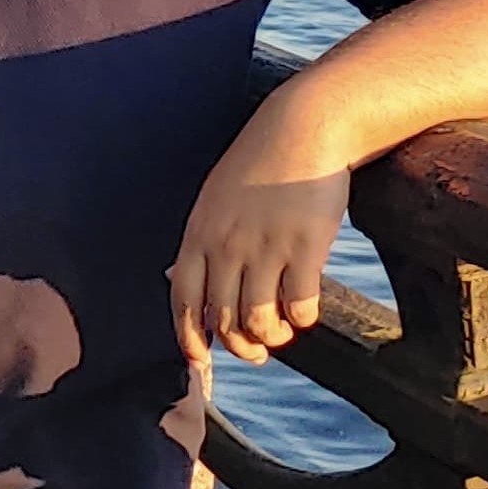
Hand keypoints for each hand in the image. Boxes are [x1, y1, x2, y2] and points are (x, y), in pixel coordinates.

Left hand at [169, 87, 350, 365]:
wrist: (304, 128)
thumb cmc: (262, 163)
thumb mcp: (216, 198)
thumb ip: (204, 241)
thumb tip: (190, 287)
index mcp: (200, 232)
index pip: (183, 301)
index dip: (189, 338)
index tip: (201, 360)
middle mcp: (228, 244)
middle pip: (223, 321)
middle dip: (239, 347)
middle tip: (256, 349)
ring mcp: (266, 247)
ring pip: (260, 323)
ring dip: (272, 337)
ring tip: (282, 328)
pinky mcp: (305, 248)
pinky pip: (300, 309)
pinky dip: (302, 320)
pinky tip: (305, 309)